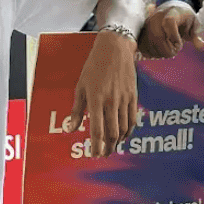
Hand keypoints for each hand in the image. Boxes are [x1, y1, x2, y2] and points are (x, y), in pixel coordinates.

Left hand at [72, 31, 138, 157]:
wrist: (114, 49)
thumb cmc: (93, 67)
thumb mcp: (80, 87)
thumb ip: (76, 110)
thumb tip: (71, 129)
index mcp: (96, 99)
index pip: (97, 129)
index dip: (96, 146)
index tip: (94, 155)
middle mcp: (111, 101)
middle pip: (112, 133)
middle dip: (108, 147)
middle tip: (104, 154)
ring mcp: (124, 99)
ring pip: (124, 128)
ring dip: (118, 141)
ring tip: (112, 147)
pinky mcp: (133, 96)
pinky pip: (132, 119)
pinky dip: (129, 130)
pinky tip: (123, 135)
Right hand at [138, 6, 203, 59]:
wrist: (172, 10)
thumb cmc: (186, 19)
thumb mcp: (196, 26)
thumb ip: (198, 37)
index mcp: (173, 12)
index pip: (169, 22)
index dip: (173, 36)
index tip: (179, 44)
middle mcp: (158, 16)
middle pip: (157, 35)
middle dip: (167, 49)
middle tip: (175, 52)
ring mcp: (148, 23)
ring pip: (150, 42)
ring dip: (160, 52)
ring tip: (169, 50)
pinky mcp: (143, 30)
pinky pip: (143, 45)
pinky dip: (152, 53)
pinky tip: (161, 52)